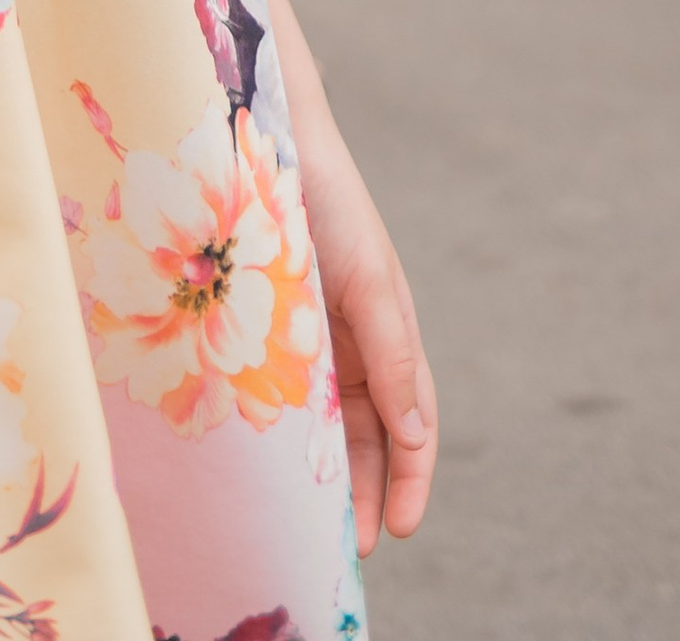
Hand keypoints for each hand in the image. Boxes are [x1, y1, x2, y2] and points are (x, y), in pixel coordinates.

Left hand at [298, 117, 436, 552]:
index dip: (407, 479)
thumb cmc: (327, 199)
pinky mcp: (265, 318)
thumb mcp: (368, 280)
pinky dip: (283, 426)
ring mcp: (309, 330)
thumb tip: (414, 431)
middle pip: (367, 433)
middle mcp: (352, 338)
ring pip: (324, 417)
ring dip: (324, 468)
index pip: (409, 424)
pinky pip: (279, 385)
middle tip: (346, 546)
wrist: (265, 133)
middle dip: (364, 490)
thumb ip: (391, 353)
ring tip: (308, 520)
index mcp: (388, 331)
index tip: (394, 531)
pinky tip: (265, 458)